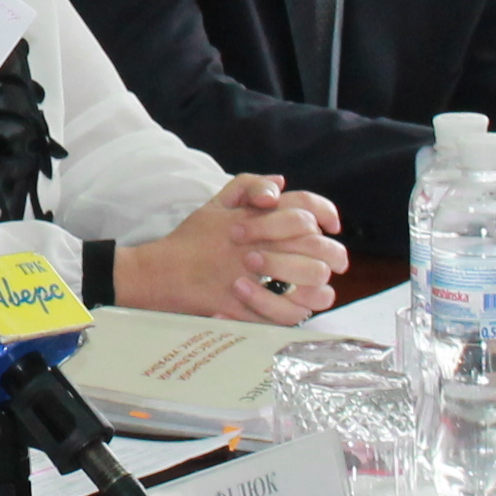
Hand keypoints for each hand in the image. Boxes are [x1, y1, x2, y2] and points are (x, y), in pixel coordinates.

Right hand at [119, 178, 348, 322]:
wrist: (158, 273)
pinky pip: (286, 311)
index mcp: (252, 217)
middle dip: (333, 252)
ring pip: (308, 277)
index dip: (325, 213)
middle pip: (314, 243)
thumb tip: (282, 184)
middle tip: (336, 262)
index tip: (332, 226)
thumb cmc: (190, 239)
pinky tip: (299, 306)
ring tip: (318, 286)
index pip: (302, 206)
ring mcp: (251, 274)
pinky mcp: (246, 303)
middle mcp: (256, 242)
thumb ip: (247, 185)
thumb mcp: (214, 203)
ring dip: (318, 281)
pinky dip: (299, 309)